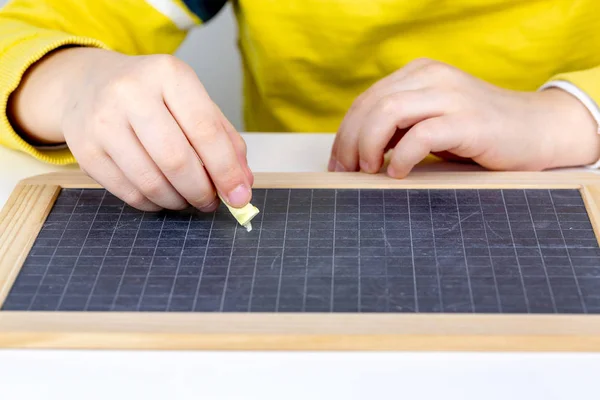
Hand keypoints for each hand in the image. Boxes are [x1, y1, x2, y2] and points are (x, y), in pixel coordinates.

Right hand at [9, 48, 252, 211]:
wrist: (87, 84)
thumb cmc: (152, 96)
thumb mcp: (192, 102)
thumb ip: (224, 140)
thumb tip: (242, 184)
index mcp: (168, 74)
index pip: (205, 130)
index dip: (226, 170)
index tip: (239, 196)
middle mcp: (131, 93)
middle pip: (177, 160)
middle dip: (202, 191)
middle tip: (211, 202)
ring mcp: (103, 122)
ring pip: (151, 182)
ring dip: (178, 201)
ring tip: (188, 199)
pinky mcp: (86, 151)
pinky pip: (128, 193)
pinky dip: (153, 204)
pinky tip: (162, 196)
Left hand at [329, 58, 599, 176]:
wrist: (538, 131)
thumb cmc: (480, 133)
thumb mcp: (432, 121)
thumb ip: (399, 127)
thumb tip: (356, 153)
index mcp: (420, 74)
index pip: (367, 100)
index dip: (345, 133)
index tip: (339, 162)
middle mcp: (433, 77)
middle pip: (371, 105)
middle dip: (350, 142)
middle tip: (346, 172)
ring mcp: (452, 96)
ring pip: (389, 112)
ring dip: (369, 145)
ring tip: (368, 170)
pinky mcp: (470, 120)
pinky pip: (421, 134)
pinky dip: (402, 156)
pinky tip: (398, 173)